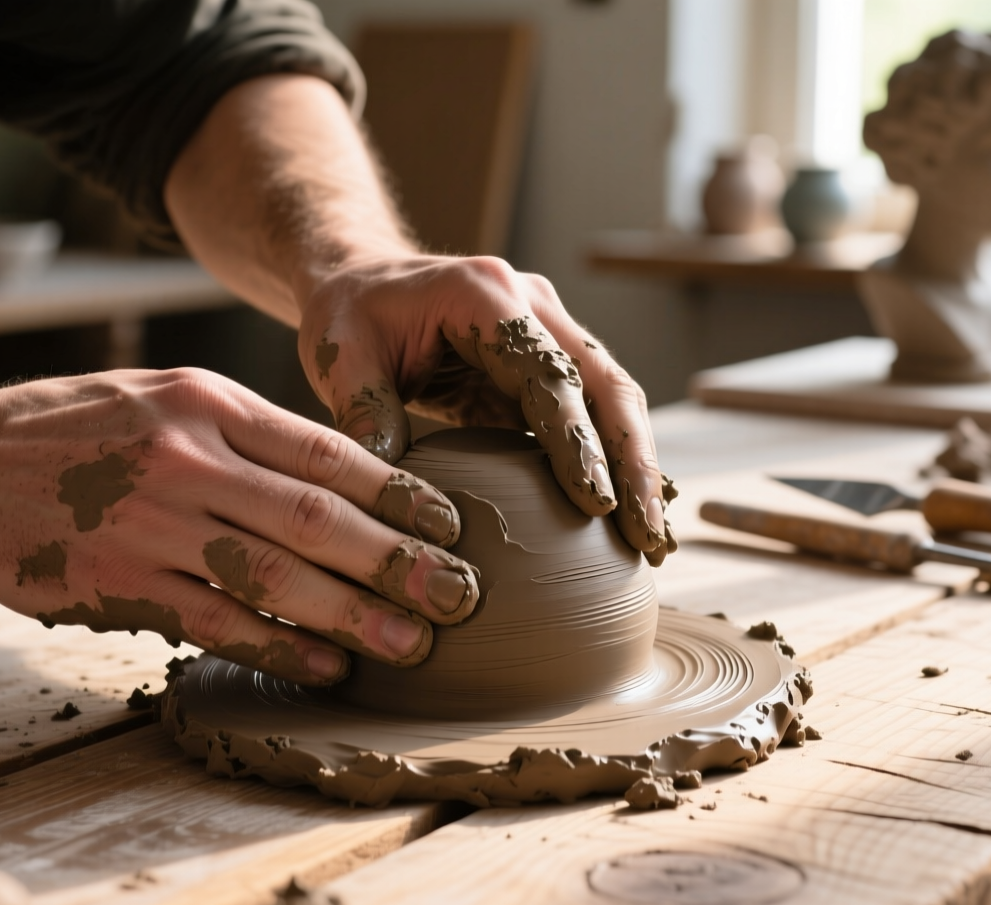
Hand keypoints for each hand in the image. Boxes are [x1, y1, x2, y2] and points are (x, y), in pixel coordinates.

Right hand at [0, 368, 479, 684]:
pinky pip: (216, 622)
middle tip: (460, 595)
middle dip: (397, 561)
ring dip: (352, 614)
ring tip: (411, 643)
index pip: (325, 450)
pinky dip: (277, 646)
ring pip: (275, 575)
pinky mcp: (120, 583)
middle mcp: (188, 460)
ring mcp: (153, 525)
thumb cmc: (67, 427)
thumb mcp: (160, 395)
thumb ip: (241, 428)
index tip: (453, 526)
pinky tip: (326, 665)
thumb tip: (336, 475)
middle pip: (316, 517)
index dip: (398, 492)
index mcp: (207, 403)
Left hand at [298, 255, 677, 565]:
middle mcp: (533, 306)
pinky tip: (628, 520)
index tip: (596, 503)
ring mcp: (550, 331)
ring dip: (637, 467)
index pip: (548, 372)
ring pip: (614, 399)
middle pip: (607, 382)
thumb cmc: (350, 314)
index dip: (577, 439)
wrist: (362, 279)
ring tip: (652, 539)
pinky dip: (614, 464)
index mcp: (486, 296)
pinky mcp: (549, 365)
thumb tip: (389, 491)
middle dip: (633, 461)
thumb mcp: (338, 356)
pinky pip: (593, 415)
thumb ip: (363, 413)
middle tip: (647, 533)